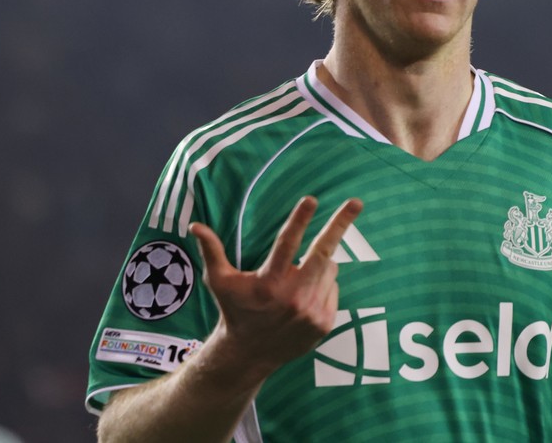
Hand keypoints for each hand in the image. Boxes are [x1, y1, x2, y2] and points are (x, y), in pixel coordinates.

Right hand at [188, 196, 362, 373]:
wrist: (250, 354)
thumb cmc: (235, 310)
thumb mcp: (220, 282)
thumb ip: (211, 251)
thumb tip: (194, 224)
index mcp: (269, 282)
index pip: (287, 244)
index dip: (299, 219)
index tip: (311, 198)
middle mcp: (293, 297)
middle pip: (323, 252)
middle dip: (340, 225)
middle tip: (356, 201)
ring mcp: (312, 311)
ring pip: (329, 269)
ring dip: (320, 264)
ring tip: (299, 278)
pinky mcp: (325, 322)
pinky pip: (333, 288)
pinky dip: (323, 285)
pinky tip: (305, 296)